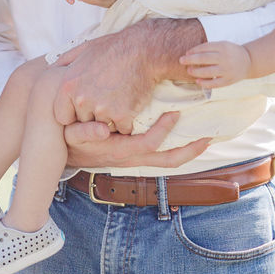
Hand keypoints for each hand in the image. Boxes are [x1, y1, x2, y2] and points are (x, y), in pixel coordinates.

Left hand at [52, 17, 203, 134]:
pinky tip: (130, 105)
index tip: (84, 106)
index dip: (73, 113)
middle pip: (83, 122)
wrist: (144, 50)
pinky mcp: (123, 115)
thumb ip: (63, 63)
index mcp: (68, 86)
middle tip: (106, 99)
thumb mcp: (82, 50)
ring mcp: (102, 109)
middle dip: (92, 116)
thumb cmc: (113, 48)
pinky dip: (127, 122)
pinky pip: (122, 129)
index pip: (62, 117)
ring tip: (118, 100)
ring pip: (102, 128)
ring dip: (110, 120)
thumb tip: (50, 72)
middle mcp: (82, 100)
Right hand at [63, 112, 209, 168]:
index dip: (163, 130)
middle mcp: (131, 158)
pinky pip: (162, 155)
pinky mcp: (136, 155)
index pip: (148, 143)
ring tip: (205, 137)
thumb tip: (102, 129)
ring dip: (188, 150)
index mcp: (119, 151)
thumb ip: (85, 131)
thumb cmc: (70, 136)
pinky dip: (177, 146)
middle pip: (167, 160)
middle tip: (209, 136)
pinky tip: (185, 134)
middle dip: (190, 150)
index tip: (174, 112)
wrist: (65, 151)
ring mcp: (136, 159)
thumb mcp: (73, 133)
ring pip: (168, 160)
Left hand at [181, 40, 250, 87]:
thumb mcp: (223, 45)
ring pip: (208, 72)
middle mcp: (225, 58)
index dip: (194, 50)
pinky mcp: (229, 80)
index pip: (205, 48)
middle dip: (190, 60)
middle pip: (204, 58)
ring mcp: (227, 70)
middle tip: (181, 60)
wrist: (249, 62)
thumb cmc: (231, 52)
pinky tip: (198, 81)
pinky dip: (205, 83)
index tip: (187, 53)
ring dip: (196, 72)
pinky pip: (214, 83)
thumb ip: (209, 48)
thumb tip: (190, 53)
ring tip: (189, 70)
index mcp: (223, 47)